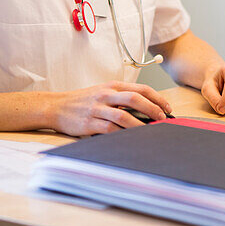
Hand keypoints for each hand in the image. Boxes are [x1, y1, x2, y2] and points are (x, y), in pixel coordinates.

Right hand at [47, 81, 171, 135]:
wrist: (57, 106)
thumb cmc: (83, 100)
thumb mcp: (103, 92)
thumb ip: (121, 97)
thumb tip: (147, 108)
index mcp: (112, 86)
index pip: (141, 88)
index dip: (157, 98)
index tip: (168, 107)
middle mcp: (106, 95)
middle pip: (135, 99)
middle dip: (153, 109)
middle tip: (163, 118)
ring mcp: (97, 109)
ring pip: (123, 115)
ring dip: (140, 124)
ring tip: (150, 131)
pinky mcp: (89, 123)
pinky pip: (109, 129)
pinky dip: (122, 134)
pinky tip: (131, 139)